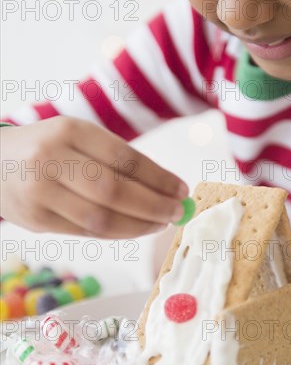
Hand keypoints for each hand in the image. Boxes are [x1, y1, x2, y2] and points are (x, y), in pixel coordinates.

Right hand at [0, 116, 188, 237]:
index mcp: (68, 130)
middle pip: (114, 191)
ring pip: (101, 219)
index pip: (125, 158)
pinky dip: (116, 234)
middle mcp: (51, 159)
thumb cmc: (48, 148)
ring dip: (138, 226)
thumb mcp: (77, 136)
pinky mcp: (34, 220)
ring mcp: (39, 193)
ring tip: (159, 223)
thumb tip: (166, 188)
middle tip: (176, 212)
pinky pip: (86, 233)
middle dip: (153, 206)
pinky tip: (133, 229)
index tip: (181, 190)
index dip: (159, 178)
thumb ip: (116, 159)